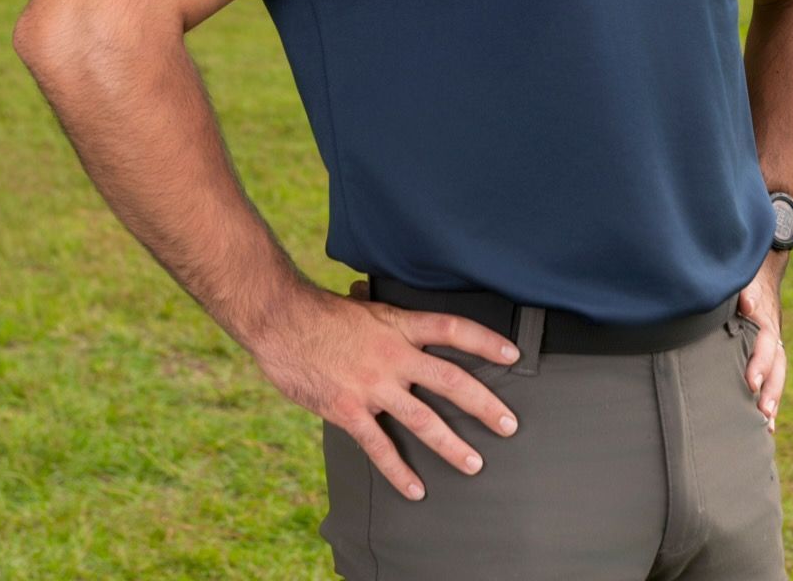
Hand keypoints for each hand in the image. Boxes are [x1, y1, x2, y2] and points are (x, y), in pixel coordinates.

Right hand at [249, 278, 521, 500]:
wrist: (281, 321)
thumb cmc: (319, 312)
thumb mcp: (362, 306)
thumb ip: (381, 314)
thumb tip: (382, 302)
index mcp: (399, 325)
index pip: (453, 329)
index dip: (485, 341)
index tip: (512, 354)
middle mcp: (394, 356)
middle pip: (450, 380)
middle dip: (484, 404)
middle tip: (509, 424)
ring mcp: (373, 385)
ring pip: (422, 420)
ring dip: (452, 445)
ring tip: (474, 463)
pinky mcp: (349, 410)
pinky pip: (379, 447)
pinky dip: (398, 471)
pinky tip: (415, 490)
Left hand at [737, 256, 787, 433]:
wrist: (761, 281)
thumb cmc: (747, 284)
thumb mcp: (746, 283)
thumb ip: (747, 292)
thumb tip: (748, 305)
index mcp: (765, 323)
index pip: (765, 345)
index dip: (759, 364)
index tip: (750, 383)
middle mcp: (773, 340)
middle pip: (777, 368)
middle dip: (771, 391)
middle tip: (763, 412)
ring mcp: (772, 351)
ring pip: (777, 378)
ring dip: (773, 400)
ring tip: (768, 425)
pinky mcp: (767, 360)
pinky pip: (771, 382)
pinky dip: (771, 402)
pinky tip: (766, 425)